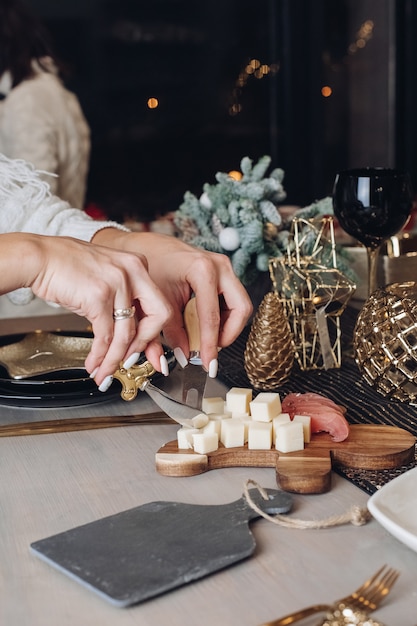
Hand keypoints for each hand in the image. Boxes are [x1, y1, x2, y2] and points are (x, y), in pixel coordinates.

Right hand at [4, 233, 172, 384]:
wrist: (39, 257)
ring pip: (127, 334)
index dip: (155, 333)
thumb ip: (122, 298)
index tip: (150, 352)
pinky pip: (105, 336)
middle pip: (158, 316)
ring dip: (115, 359)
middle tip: (131, 362)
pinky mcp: (98, 297)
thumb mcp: (105, 275)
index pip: (158, 304)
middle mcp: (132, 271)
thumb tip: (132, 331)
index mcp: (138, 264)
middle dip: (146, 345)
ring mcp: (117, 283)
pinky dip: (100, 356)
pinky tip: (94, 364)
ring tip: (105, 372)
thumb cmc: (66, 265)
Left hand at [91, 231, 252, 369]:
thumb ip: (171, 333)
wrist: (146, 247)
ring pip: (241, 305)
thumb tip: (185, 356)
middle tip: (212, 349)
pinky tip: (205, 324)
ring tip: (206, 338)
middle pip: (241, 309)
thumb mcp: (159, 303)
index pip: (212, 316)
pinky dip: (224, 316)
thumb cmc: (150, 269)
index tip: (209, 363)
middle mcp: (220, 266)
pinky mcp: (224, 272)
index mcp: (202, 269)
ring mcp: (225, 267)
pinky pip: (234, 300)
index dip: (211, 345)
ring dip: (227, 326)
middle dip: (228, 334)